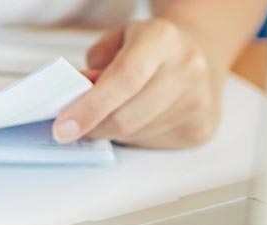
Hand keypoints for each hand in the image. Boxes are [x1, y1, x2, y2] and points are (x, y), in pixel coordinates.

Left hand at [54, 19, 224, 148]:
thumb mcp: (115, 43)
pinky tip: (139, 118)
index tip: (64, 128)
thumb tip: (71, 103)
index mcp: (161, 38)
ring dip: (114, 132)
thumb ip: (91, 69)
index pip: (124, 78)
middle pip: (127, 116)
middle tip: (77, 127)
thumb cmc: (148, 49)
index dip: (90, 107)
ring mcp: (198, 100)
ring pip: (137, 135)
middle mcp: (187, 67)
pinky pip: (152, 144)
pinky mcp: (202, 127)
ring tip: (115, 113)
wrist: (197, 54)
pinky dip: (135, 137)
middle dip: (94, 127)